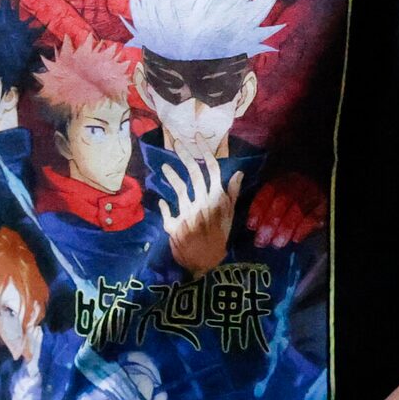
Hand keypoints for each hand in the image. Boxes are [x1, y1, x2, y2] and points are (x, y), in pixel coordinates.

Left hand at [157, 154, 242, 275]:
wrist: (206, 262)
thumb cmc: (219, 237)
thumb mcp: (229, 215)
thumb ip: (231, 193)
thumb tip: (238, 172)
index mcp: (217, 198)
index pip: (212, 169)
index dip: (204, 151)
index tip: (197, 137)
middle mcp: (202, 202)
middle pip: (194, 173)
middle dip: (185, 156)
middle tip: (177, 143)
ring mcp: (187, 213)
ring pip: (179, 188)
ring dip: (171, 176)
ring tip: (165, 166)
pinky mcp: (174, 224)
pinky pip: (166, 210)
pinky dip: (163, 205)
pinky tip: (160, 200)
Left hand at [246, 171, 324, 249]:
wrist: (322, 184)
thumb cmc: (289, 193)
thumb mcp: (277, 191)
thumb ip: (264, 202)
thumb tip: (251, 222)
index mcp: (282, 178)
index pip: (268, 190)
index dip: (258, 208)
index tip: (251, 226)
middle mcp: (297, 183)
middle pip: (282, 201)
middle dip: (270, 222)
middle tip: (262, 240)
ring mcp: (312, 193)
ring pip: (298, 209)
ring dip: (286, 228)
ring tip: (277, 243)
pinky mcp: (324, 204)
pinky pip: (315, 216)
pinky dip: (304, 228)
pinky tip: (295, 239)